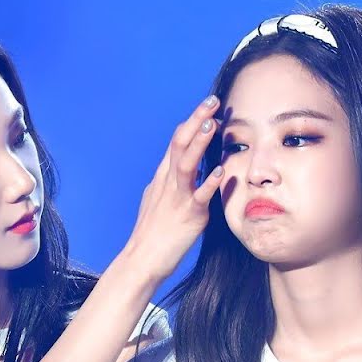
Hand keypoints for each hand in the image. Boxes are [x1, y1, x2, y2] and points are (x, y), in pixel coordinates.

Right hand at [124, 97, 224, 284]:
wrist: (141, 259)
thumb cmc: (151, 234)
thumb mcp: (157, 200)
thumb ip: (172, 183)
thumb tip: (187, 170)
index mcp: (163, 178)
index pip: (176, 142)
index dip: (192, 122)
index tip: (207, 108)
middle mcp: (168, 183)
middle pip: (180, 144)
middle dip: (196, 120)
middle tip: (213, 101)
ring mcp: (177, 198)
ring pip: (186, 163)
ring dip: (200, 142)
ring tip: (213, 123)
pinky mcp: (188, 216)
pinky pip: (199, 196)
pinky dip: (209, 182)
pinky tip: (220, 171)